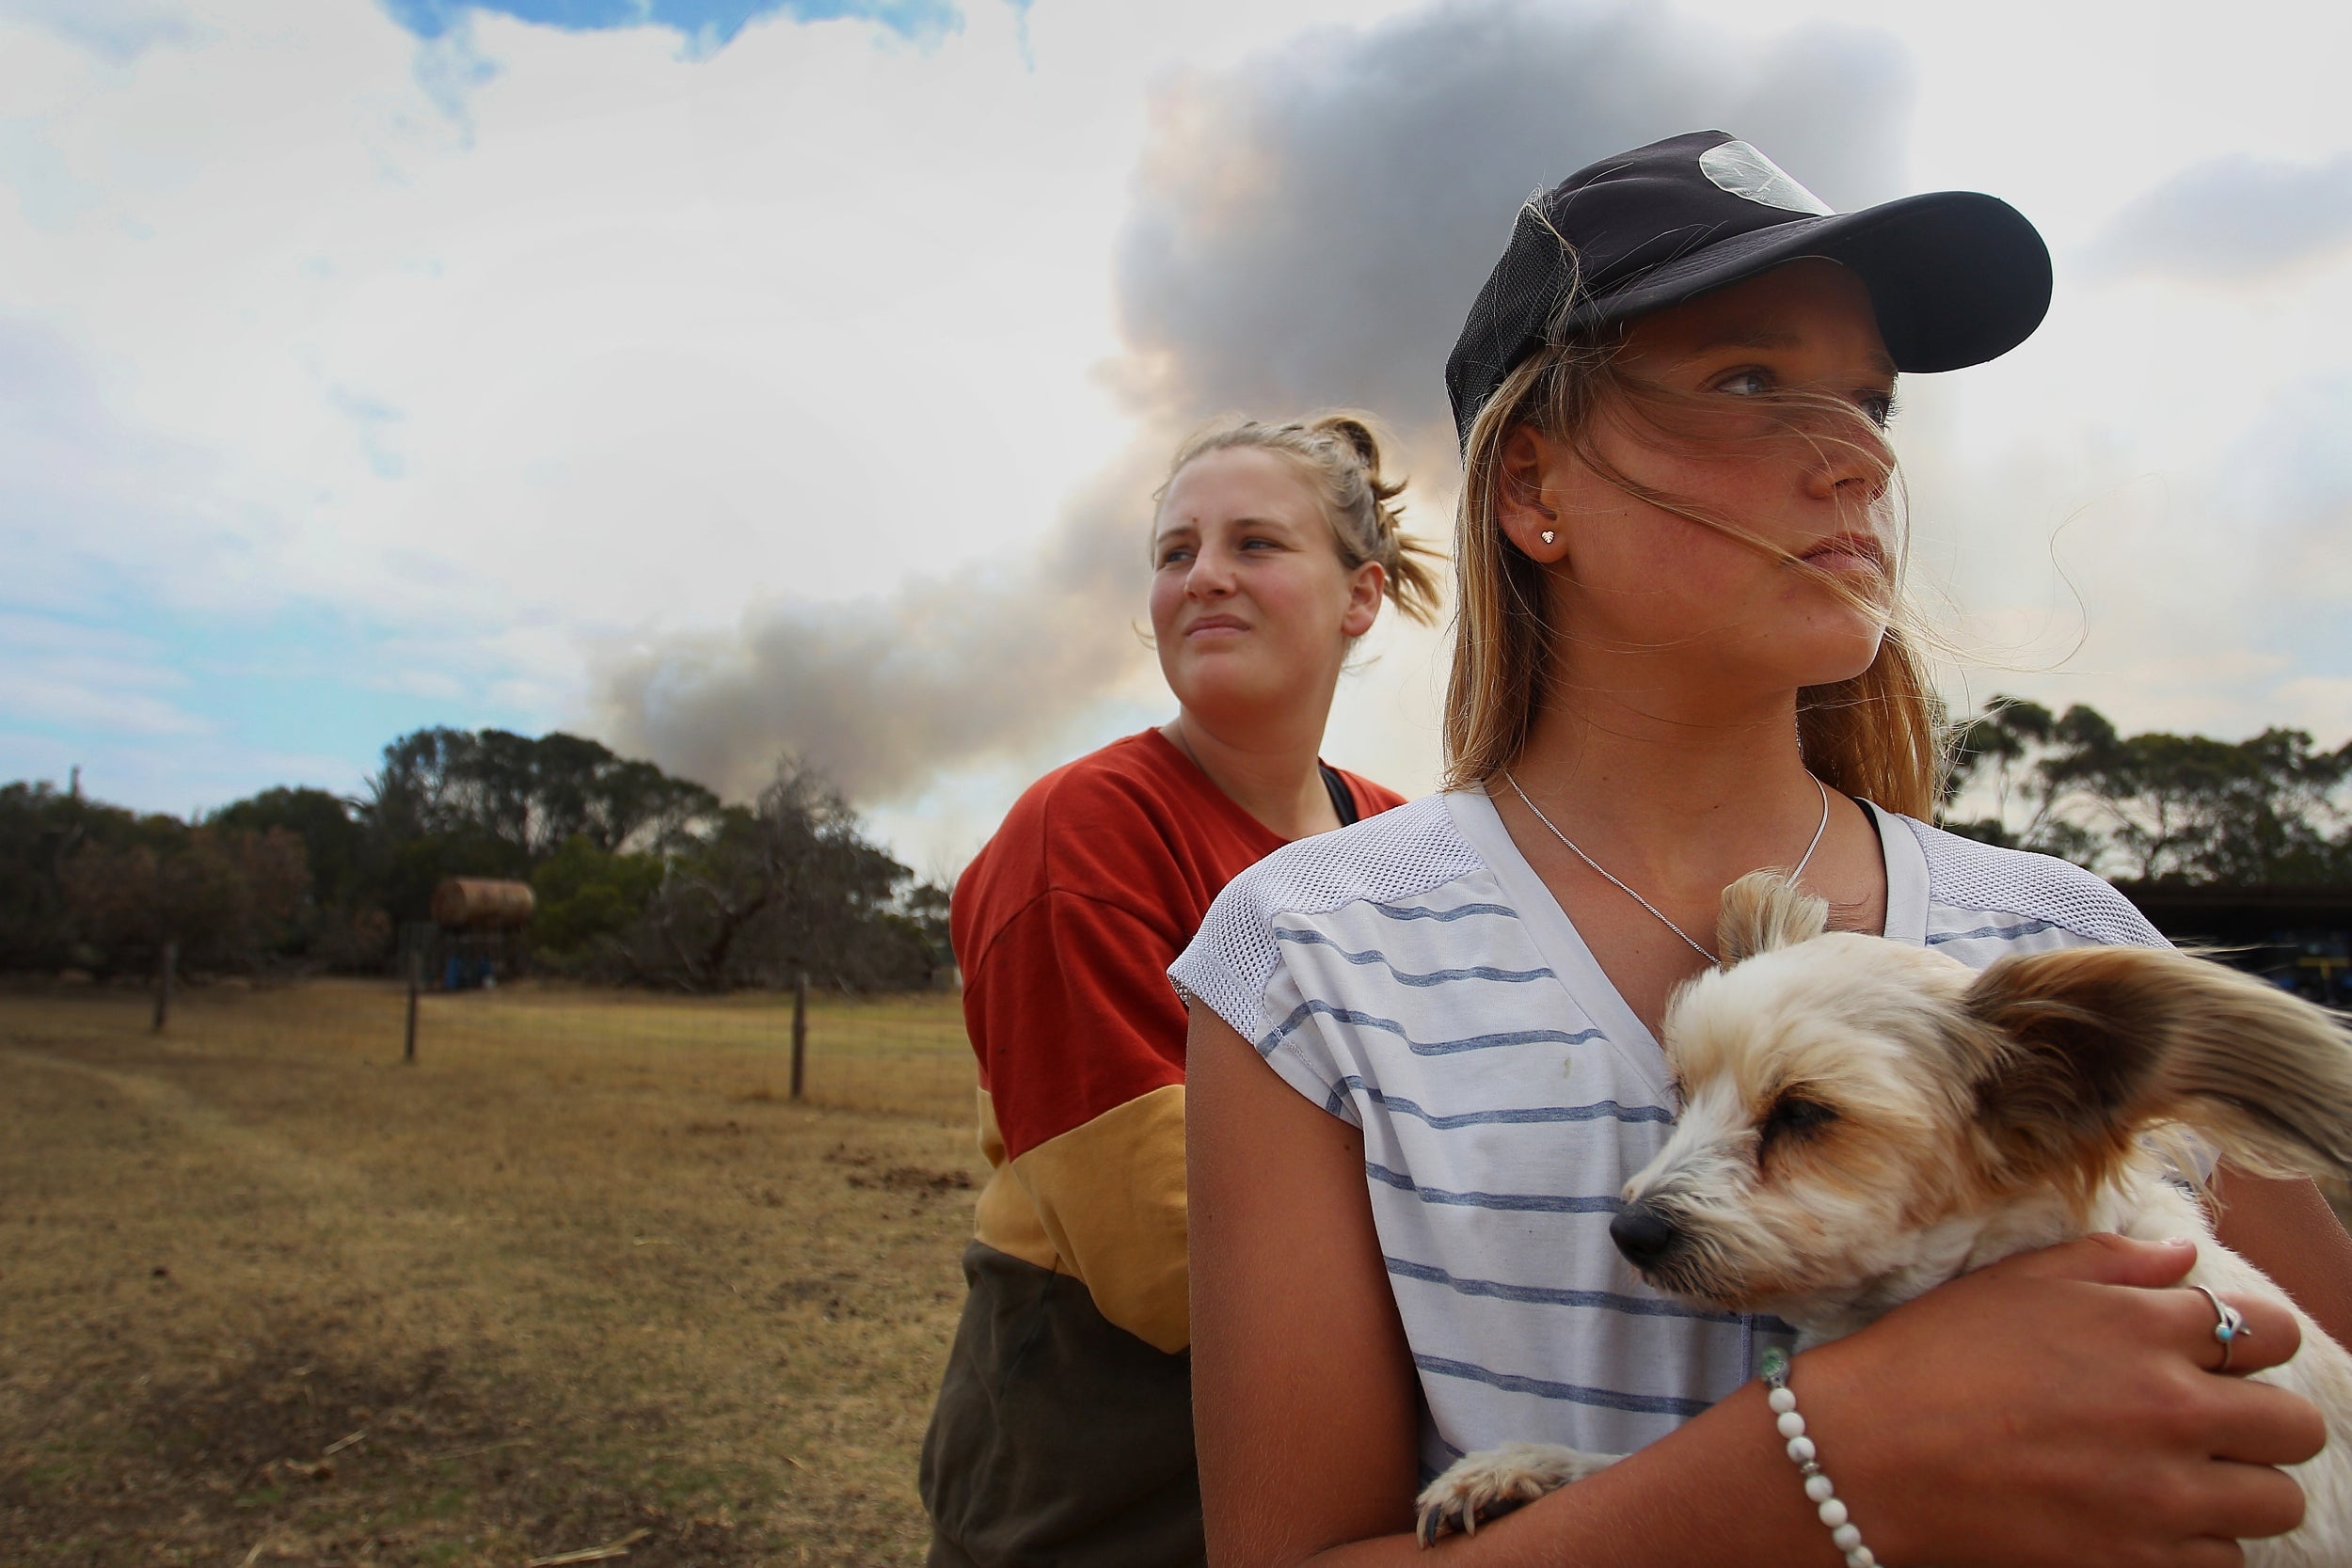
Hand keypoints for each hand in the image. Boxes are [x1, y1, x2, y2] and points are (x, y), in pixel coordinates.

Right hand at [1798, 1235, 2323, 1567]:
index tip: (2220, 1358)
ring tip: (2185, 1480)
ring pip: (2275, 1500)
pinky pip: (2227, 1560)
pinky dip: (2199, 1544)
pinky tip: (2149, 1521)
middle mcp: (2172, 1406)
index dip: (2252, 1344)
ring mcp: (2164, 1491)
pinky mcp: (2141, 1560)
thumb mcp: (2017, 1282)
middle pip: (2294, 1424)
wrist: (1868, 1454)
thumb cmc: (1932, 1357)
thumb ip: (2112, 1263)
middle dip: (2263, 1422)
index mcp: (2145, 1327)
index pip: (2270, 1331)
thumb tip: (2184, 1256)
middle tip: (2213, 1426)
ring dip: (2240, 1489)